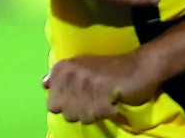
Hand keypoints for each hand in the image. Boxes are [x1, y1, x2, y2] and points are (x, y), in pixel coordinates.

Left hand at [43, 53, 158, 123]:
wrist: (140, 66)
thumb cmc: (110, 69)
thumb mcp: (82, 67)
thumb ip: (61, 78)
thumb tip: (44, 84)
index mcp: (62, 68)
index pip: (52, 105)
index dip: (69, 103)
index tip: (83, 92)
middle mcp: (70, 73)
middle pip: (66, 113)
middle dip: (81, 110)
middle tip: (96, 96)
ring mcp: (85, 82)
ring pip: (80, 117)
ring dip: (94, 111)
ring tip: (105, 97)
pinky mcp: (101, 92)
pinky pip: (97, 116)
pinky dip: (107, 111)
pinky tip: (113, 99)